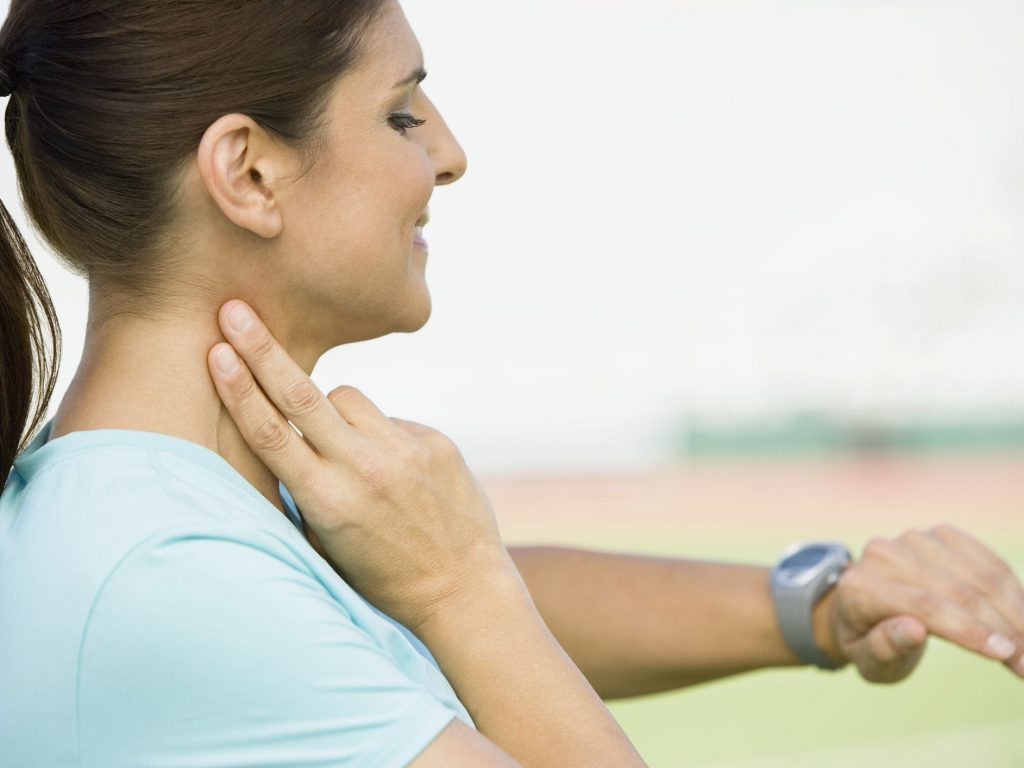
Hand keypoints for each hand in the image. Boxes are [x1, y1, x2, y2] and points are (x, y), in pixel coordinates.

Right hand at [206, 299, 513, 633]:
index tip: (215, 352)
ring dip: (330, 410)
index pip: (272, 433)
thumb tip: (278, 437)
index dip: (239, 389)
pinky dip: (376, 434)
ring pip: (347, 398)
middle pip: (302, 394)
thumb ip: (302, 490)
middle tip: (236, 309)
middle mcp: (365, 469)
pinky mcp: (434, 441)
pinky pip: (387, 419)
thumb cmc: (382, 577)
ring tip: (343, 452)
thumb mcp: (326, 545)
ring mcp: (404, 450)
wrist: (462, 588)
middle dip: (263, 350)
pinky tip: (390, 473)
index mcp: (328, 500)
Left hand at [816, 525, 1023, 682]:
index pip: (924, 606)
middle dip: (1001, 628)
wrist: (862, 607)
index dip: (970, 630)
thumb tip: (914, 629)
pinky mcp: (940, 535)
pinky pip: (986, 560)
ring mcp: (913, 540)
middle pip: (956, 590)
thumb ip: (885, 647)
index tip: (1008, 655)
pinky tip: (1022, 616)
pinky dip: (1011, 589)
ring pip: (978, 574)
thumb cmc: (867, 642)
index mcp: (860, 587)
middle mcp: (883, 554)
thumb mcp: (869, 660)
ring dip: (1014, 610)